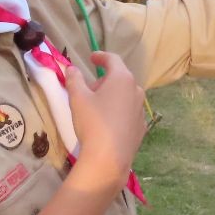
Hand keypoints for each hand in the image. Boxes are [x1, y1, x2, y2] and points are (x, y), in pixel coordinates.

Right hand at [62, 54, 146, 192]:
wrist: (109, 157)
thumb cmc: (92, 122)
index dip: (101, 56)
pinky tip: (108, 122)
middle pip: (120, 78)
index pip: (113, 59)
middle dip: (104, 80)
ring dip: (113, 95)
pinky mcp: (142, 127)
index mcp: (122, 78)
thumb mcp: (78, 98)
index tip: (92, 58)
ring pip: (126, 95)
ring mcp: (141, 110)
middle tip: (88, 89)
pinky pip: (129, 112)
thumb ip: (74, 79)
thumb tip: (72, 68)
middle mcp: (136, 90)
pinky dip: (119, 110)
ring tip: (97, 106)